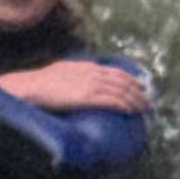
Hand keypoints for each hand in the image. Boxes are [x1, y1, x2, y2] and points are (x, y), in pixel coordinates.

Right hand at [0, 58, 144, 115]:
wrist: (32, 86)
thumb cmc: (41, 84)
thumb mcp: (62, 73)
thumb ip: (74, 76)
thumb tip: (79, 86)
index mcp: (87, 67)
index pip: (115, 71)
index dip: (131, 79)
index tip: (140, 86)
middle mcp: (93, 73)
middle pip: (123, 81)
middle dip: (138, 91)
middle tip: (147, 101)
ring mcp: (91, 84)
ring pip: (121, 91)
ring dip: (135, 100)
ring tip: (144, 109)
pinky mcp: (88, 96)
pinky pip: (112, 101)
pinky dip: (125, 105)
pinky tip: (131, 111)